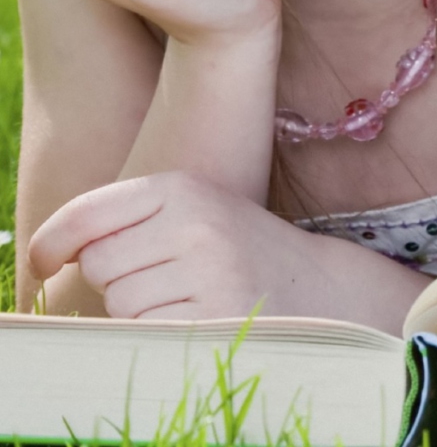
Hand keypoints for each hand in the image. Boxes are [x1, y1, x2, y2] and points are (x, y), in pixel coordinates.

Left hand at [27, 171, 425, 327]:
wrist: (316, 285)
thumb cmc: (233, 247)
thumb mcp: (189, 209)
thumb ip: (127, 219)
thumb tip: (52, 252)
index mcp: (182, 186)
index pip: (89, 212)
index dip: (50, 240)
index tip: (38, 260)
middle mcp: (194, 222)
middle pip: (97, 264)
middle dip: (113, 277)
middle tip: (158, 274)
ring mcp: (206, 272)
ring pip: (120, 302)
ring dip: (137, 309)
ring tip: (183, 296)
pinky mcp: (215, 320)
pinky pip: (147, 334)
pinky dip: (157, 334)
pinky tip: (191, 319)